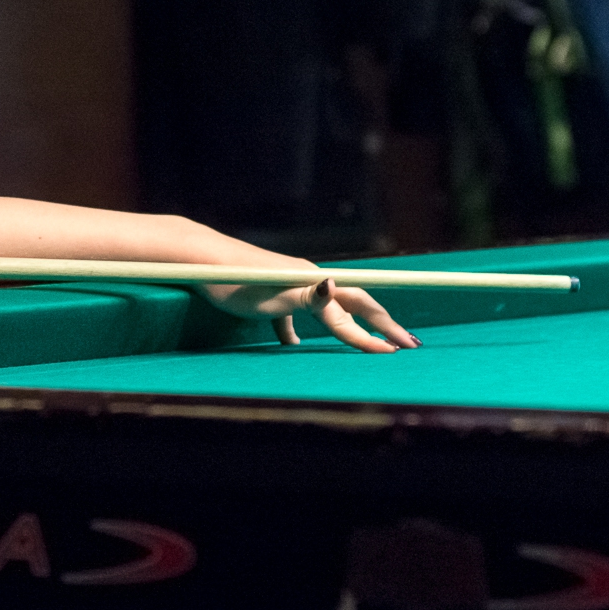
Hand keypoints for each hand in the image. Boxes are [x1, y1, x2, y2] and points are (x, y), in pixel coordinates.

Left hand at [201, 250, 419, 353]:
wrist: (201, 259)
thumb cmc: (236, 281)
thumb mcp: (274, 294)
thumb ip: (308, 296)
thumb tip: (336, 285)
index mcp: (314, 283)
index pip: (355, 312)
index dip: (377, 333)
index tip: (400, 351)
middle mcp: (308, 280)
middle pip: (352, 305)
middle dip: (379, 325)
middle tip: (407, 343)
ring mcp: (289, 286)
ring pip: (325, 310)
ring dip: (346, 326)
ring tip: (365, 341)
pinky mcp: (268, 293)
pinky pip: (291, 315)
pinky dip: (295, 331)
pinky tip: (291, 344)